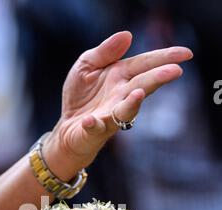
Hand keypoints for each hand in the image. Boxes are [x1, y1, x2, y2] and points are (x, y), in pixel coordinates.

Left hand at [44, 31, 192, 179]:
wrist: (67, 126)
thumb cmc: (81, 96)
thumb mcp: (87, 65)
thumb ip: (105, 51)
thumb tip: (128, 35)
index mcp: (121, 76)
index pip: (145, 64)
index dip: (165, 58)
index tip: (186, 54)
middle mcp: (120, 96)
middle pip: (142, 85)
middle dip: (157, 78)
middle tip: (175, 71)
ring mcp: (109, 115)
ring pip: (125, 110)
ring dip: (132, 104)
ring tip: (138, 93)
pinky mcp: (93, 130)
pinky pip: (95, 128)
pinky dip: (93, 125)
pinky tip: (90, 120)